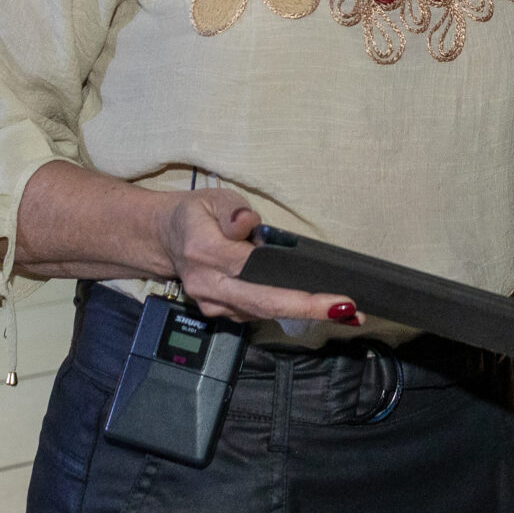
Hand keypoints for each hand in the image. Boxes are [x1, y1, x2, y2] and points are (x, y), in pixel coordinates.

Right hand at [155, 189, 358, 325]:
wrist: (165, 237)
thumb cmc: (197, 214)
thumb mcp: (215, 199)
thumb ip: (234, 211)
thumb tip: (247, 226)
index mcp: (205, 250)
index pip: (256, 271)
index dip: (297, 289)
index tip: (333, 296)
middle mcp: (207, 283)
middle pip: (262, 304)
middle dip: (308, 310)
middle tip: (348, 311)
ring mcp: (211, 303)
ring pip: (261, 312)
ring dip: (301, 312)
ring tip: (341, 308)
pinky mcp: (218, 312)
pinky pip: (254, 313)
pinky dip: (284, 310)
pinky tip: (309, 305)